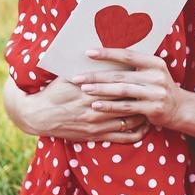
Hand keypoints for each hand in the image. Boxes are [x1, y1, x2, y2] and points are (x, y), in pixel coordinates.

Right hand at [5, 75, 149, 142]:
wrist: (39, 117)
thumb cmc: (53, 93)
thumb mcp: (67, 76)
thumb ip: (87, 69)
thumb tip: (103, 57)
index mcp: (89, 90)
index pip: (118, 83)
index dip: (134, 78)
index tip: (146, 73)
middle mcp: (95, 108)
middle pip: (127, 100)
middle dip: (142, 95)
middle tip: (155, 88)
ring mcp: (96, 124)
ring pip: (128, 119)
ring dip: (143, 112)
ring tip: (152, 105)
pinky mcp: (96, 136)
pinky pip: (122, 137)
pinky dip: (137, 132)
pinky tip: (145, 126)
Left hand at [70, 47, 194, 134]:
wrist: (180, 108)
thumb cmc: (158, 87)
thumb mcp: (152, 72)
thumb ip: (134, 67)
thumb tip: (104, 58)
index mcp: (154, 62)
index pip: (127, 55)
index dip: (107, 53)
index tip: (88, 52)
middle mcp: (156, 76)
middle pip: (121, 74)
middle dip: (97, 75)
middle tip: (78, 76)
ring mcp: (156, 93)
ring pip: (122, 90)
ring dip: (101, 90)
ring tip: (84, 89)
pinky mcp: (153, 109)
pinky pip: (126, 107)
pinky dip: (109, 106)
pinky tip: (96, 105)